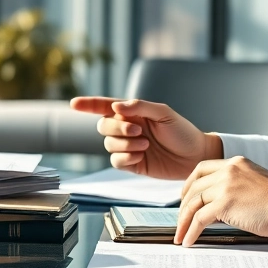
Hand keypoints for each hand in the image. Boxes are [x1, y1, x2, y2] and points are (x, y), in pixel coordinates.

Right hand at [69, 97, 222, 179]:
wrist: (194, 156)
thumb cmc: (182, 131)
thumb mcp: (164, 113)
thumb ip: (140, 107)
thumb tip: (116, 106)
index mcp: (133, 113)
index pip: (105, 106)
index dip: (88, 105)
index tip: (73, 104)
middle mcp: (127, 128)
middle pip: (103, 126)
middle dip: (116, 128)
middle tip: (138, 131)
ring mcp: (128, 146)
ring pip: (108, 144)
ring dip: (125, 144)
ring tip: (145, 144)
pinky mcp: (132, 163)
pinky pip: (116, 161)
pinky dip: (125, 157)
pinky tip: (140, 156)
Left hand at [175, 157, 267, 246]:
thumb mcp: (257, 184)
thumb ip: (239, 188)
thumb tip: (224, 206)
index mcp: (236, 163)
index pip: (202, 168)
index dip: (189, 183)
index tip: (184, 197)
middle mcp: (228, 171)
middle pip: (194, 186)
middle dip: (183, 206)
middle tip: (180, 220)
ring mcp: (225, 185)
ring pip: (193, 203)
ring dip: (183, 221)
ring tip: (180, 235)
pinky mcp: (225, 203)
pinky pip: (199, 219)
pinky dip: (191, 231)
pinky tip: (189, 240)